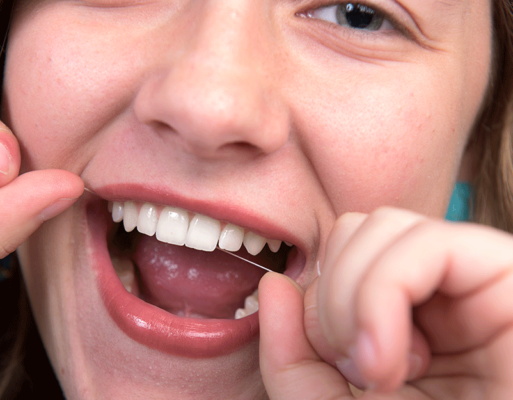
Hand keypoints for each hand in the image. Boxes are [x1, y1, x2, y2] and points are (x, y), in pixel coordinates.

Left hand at [259, 207, 512, 398]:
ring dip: (357, 299)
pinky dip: (384, 296)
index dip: (316, 299)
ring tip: (383, 369)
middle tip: (358, 369)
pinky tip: (398, 360)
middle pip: (358, 229)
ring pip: (385, 226)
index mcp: (404, 312)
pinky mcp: (507, 274)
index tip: (337, 365)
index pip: (339, 254)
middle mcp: (440, 289)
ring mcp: (476, 277)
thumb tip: (275, 283)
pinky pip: (428, 244)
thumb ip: (290, 356)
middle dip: (333, 298)